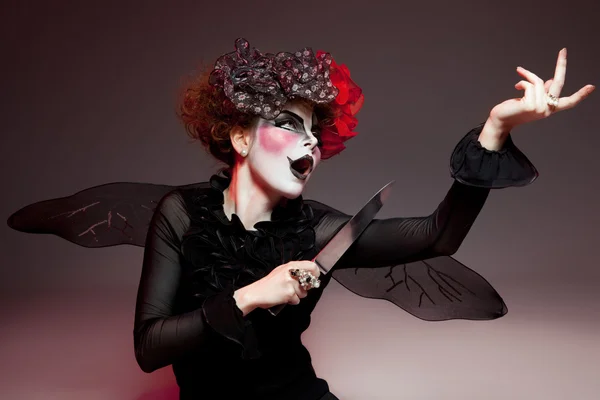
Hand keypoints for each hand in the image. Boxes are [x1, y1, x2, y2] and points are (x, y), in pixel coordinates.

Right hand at [233, 260, 319, 314]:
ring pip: (304, 293)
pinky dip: (291, 301)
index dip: (315, 273)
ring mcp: (291, 283)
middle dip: (306, 287)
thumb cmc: (269, 284)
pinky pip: (297, 300)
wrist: (257, 293)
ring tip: (286, 292)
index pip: (312, 266)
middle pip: (310, 281)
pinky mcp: (289, 293)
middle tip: (298, 288)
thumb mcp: (281, 271)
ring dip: (297, 295)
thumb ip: (295, 271)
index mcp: (291, 265)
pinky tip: (283, 297)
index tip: (313, 278)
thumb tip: (308, 273)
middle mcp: (292, 272)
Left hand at [479, 48, 594, 148]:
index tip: (591, 87)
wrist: (500, 119)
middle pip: (558, 83)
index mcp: (550, 109)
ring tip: (519, 78)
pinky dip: (523, 81)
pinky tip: (516, 86)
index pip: (569, 102)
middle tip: (563, 51)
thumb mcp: (531, 99)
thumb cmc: (514, 109)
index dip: (580, 94)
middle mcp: (547, 110)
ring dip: (528, 76)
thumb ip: (542, 91)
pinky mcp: (530, 105)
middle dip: (561, 65)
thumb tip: (551, 80)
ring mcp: (540, 108)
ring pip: (538, 82)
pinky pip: (529, 84)